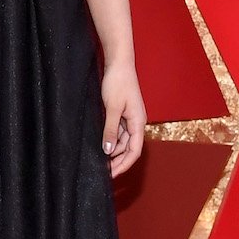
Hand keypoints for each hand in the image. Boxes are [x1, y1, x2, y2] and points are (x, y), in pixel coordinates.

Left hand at [100, 61, 144, 178]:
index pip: (134, 151)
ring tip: (99, 161)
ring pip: (123, 142)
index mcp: (138, 123)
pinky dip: (111, 141)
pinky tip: (101, 145)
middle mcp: (136, 123)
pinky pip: (118, 133)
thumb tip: (108, 150)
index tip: (112, 174)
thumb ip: (110, 130)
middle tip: (103, 172)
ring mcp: (129, 119)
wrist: (119, 64)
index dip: (124, 165)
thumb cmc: (118, 83)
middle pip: (129, 149)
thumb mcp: (112, 108)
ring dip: (113, 152)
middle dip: (118, 162)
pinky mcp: (122, 114)